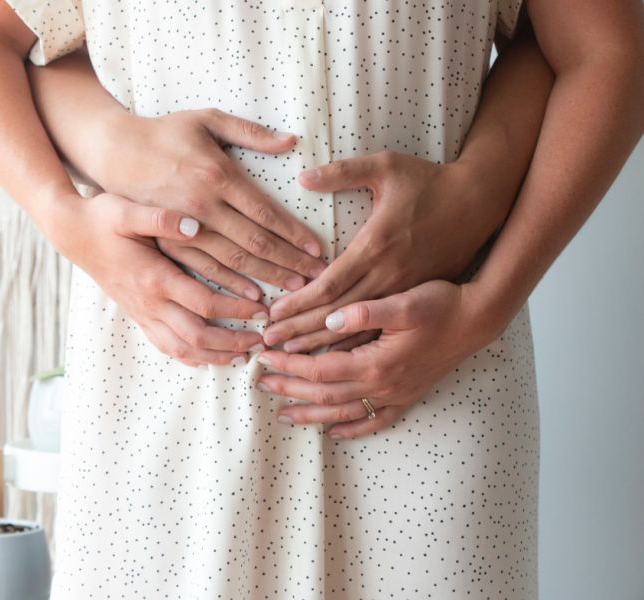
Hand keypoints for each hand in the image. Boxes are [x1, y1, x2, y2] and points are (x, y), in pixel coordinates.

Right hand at [48, 191, 268, 366]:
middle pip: (197, 336)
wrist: (71, 233)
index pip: (204, 303)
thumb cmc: (101, 218)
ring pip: (181, 349)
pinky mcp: (137, 315)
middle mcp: (149, 302)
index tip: (263, 309)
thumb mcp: (127, 211)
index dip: (236, 310)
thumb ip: (161, 218)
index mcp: (154, 278)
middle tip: (261, 342)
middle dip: (232, 343)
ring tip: (242, 357)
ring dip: (214, 356)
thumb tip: (194, 224)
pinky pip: (164, 346)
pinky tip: (206, 359)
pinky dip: (188, 357)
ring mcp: (141, 313)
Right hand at [85, 107, 327, 293]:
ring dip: (266, 277)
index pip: (265, 213)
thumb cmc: (164, 133)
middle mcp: (202, 206)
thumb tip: (291, 141)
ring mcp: (183, 228)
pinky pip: (203, 270)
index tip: (318, 249)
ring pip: (232, 262)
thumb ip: (250, 132)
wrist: (113, 152)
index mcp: (217, 175)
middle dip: (289, 262)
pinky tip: (253, 295)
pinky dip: (230, 286)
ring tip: (295, 290)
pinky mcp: (167, 242)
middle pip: (254, 243)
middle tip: (317, 277)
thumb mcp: (206, 119)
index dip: (294, 234)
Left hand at [255, 280, 496, 438]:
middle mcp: (382, 385)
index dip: (289, 364)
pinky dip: (352, 430)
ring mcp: (396, 395)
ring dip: (311, 415)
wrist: (477, 320)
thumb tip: (329, 320)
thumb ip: (364, 312)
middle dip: (290, 388)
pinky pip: (375, 421)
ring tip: (284, 415)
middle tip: (261, 384)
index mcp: (375, 362)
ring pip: (344, 413)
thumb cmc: (440, 305)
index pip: (319, 368)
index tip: (265, 356)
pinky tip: (335, 433)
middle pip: (324, 394)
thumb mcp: (403, 301)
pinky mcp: (407, 397)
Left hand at [263, 151, 501, 351]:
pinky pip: (380, 330)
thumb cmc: (430, 182)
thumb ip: (342, 172)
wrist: (481, 204)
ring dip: (322, 345)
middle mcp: (387, 276)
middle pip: (335, 315)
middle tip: (267, 344)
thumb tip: (302, 176)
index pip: (327, 285)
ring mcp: (403, 291)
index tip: (271, 315)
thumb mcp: (387, 166)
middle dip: (299, 331)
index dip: (297, 303)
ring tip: (291, 358)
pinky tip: (334, 358)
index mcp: (375, 247)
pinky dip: (355, 345)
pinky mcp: (414, 298)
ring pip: (356, 329)